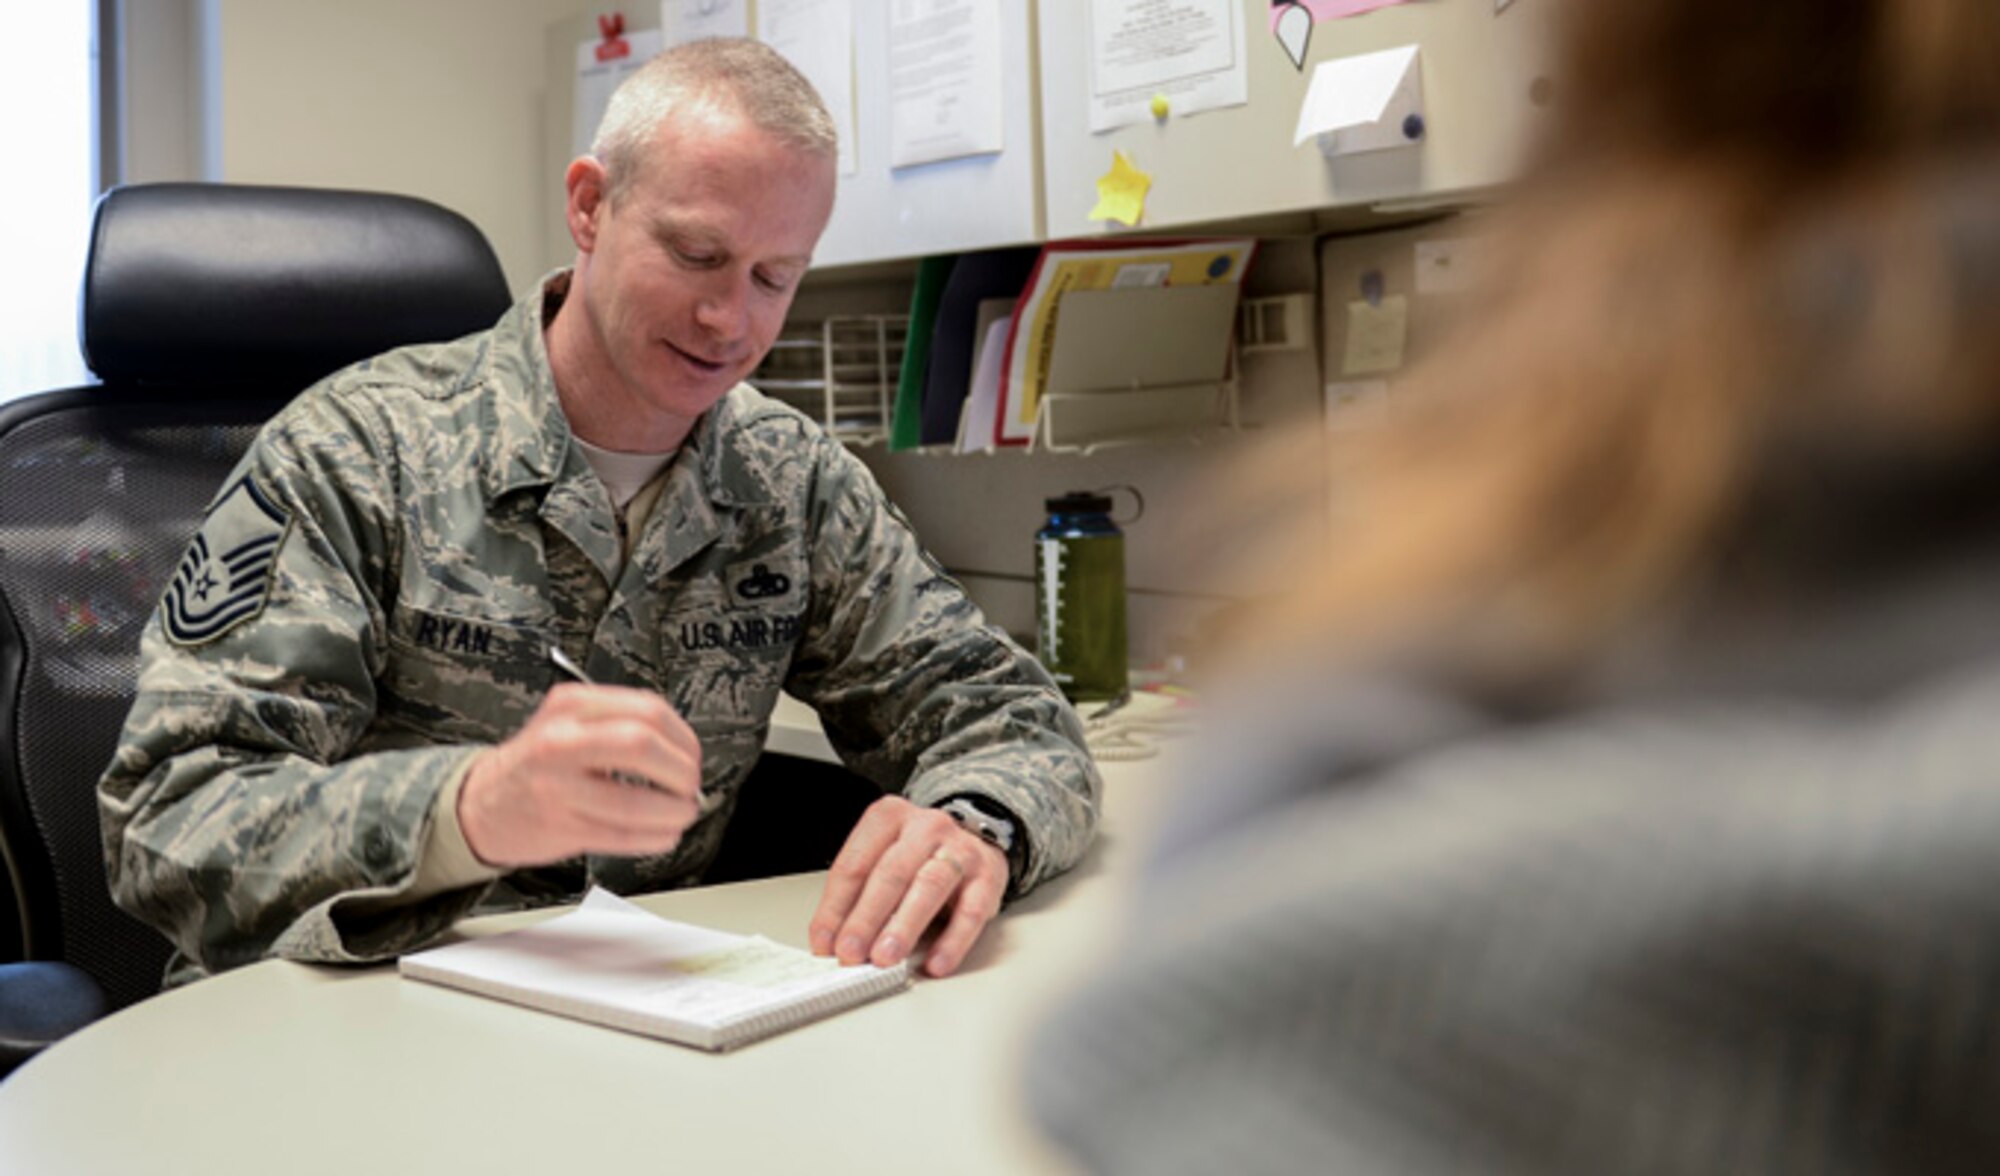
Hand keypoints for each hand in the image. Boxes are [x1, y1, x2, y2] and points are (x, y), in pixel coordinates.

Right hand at [458, 682, 702, 867]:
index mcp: (572, 705)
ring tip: (681, 813)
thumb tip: (683, 751)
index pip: (647, 710)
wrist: (481, 804)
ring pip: (634, 799)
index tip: (691, 756)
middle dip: (681, 771)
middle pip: (642, 744)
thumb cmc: (538, 764)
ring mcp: (557, 786)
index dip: (683, 738)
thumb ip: (622, 725)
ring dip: (673, 811)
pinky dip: (655, 837)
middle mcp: (561, 740)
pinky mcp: (560, 826)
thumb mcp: (570, 721)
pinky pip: (622, 835)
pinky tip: (663, 833)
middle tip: (689, 785)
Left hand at [808, 795, 1006, 978]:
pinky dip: (953, 942)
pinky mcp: (988, 876)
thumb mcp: (884, 858)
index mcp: (889, 817)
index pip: (854, 865)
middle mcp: (926, 827)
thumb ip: (859, 895)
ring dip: (904, 926)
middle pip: (890, 873)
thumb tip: (833, 941)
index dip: (835, 907)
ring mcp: (960, 849)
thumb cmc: (920, 855)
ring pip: (929, 886)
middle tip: (850, 952)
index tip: (824, 942)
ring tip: (886, 957)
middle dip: (866, 918)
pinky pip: (971, 912)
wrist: (975, 839)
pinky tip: (936, 962)